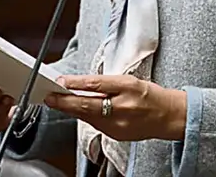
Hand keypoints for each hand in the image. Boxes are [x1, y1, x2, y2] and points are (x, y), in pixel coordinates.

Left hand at [44, 74, 186, 141]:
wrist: (167, 117)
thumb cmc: (148, 95)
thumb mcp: (128, 81)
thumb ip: (103, 83)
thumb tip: (78, 83)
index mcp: (127, 88)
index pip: (96, 84)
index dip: (75, 83)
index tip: (60, 81)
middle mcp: (123, 108)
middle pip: (87, 105)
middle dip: (64, 101)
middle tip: (49, 96)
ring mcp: (119, 125)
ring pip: (87, 116)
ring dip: (72, 108)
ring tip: (58, 101)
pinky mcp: (116, 135)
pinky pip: (95, 124)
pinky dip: (85, 116)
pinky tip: (79, 110)